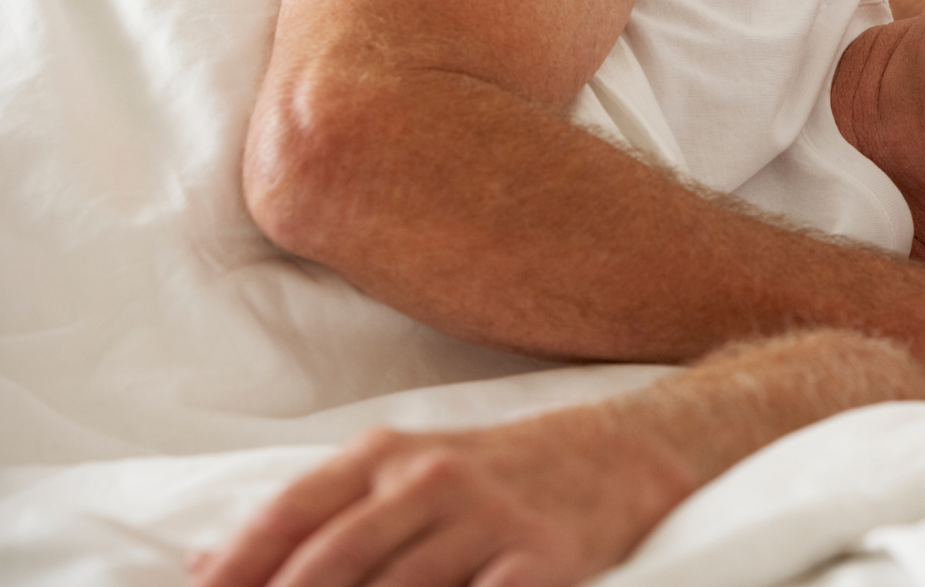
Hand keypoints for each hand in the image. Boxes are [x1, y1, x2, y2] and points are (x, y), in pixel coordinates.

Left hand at [190, 403, 693, 586]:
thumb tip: (203, 565)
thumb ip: (315, 513)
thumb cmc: (495, 472)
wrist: (621, 454)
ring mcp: (490, 520)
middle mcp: (434, 480)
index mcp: (389, 456)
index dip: (236, 569)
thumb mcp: (403, 468)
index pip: (291, 514)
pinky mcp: (542, 560)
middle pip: (333, 562)